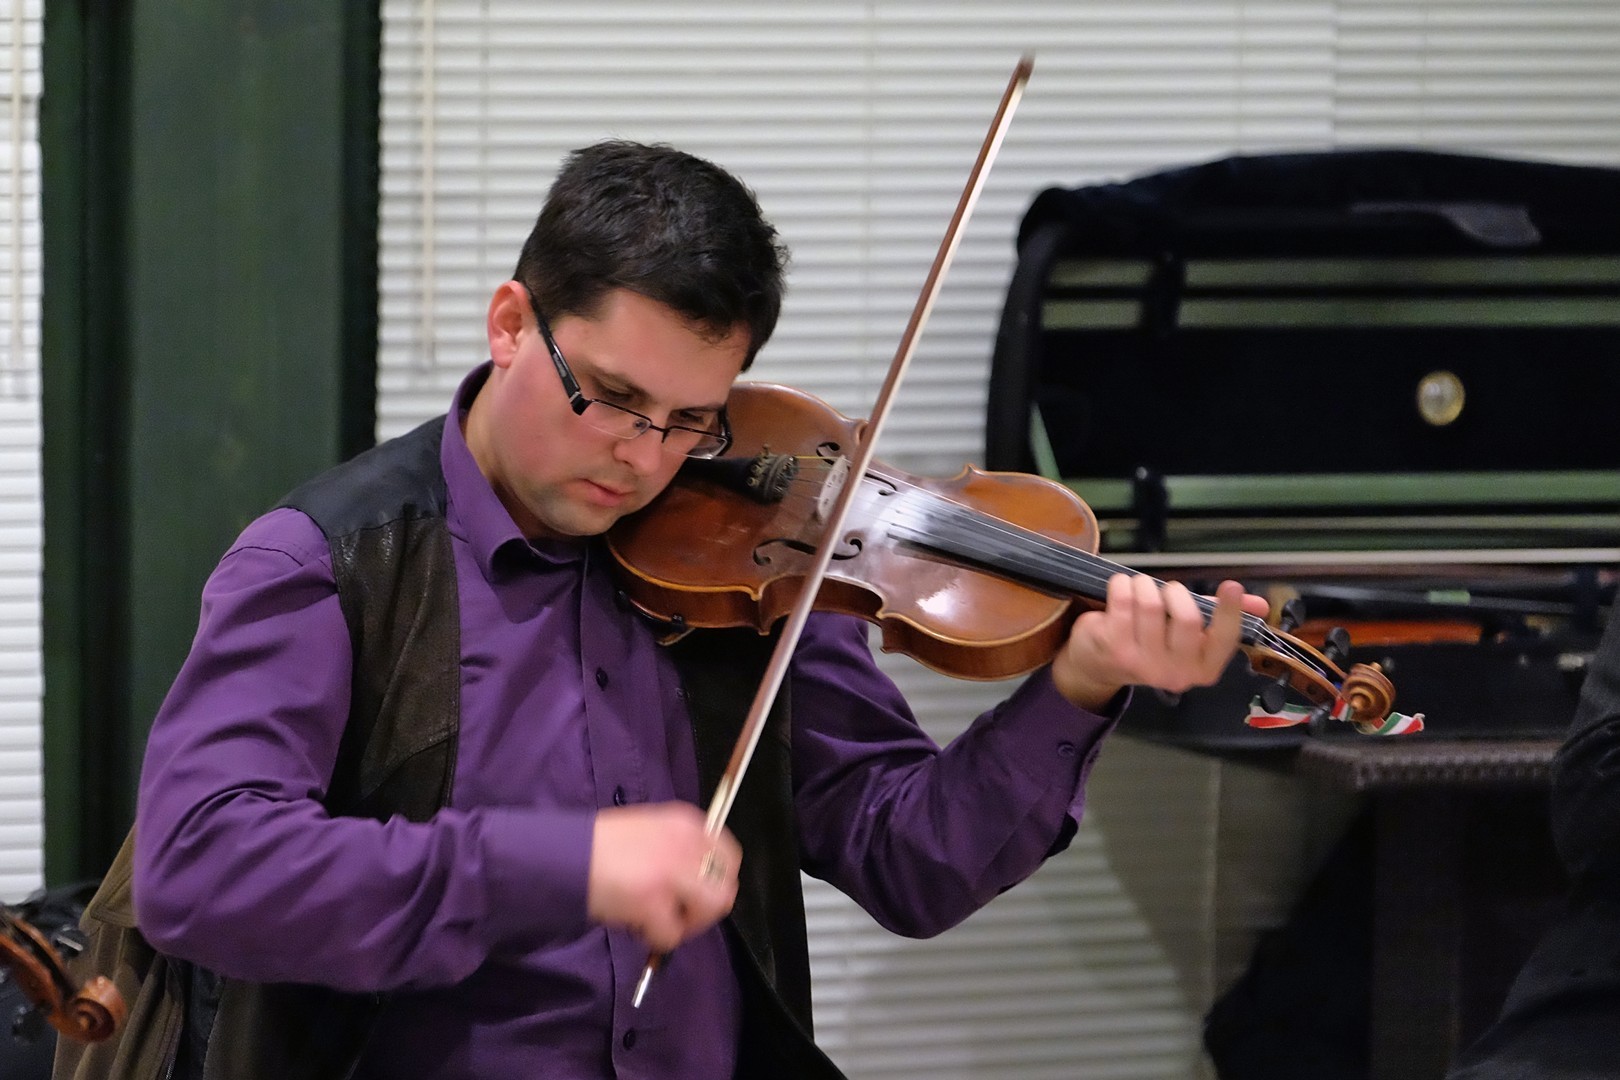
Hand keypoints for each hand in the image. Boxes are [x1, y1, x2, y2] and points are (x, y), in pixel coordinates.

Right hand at [587, 802, 742, 952]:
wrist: (564, 856)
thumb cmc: (601, 846)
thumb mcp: (651, 833)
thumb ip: (679, 851)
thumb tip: (698, 884)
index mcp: (688, 823)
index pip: (729, 856)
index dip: (718, 881)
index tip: (698, 895)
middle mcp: (688, 843)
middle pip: (725, 887)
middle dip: (706, 909)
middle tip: (679, 917)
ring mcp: (673, 871)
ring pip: (709, 909)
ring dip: (687, 923)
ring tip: (658, 921)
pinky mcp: (654, 900)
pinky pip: (671, 934)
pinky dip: (656, 938)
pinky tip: (635, 924)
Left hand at [1051, 575, 1268, 711]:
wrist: (1100, 664)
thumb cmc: (1153, 642)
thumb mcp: (1189, 635)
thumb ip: (1222, 617)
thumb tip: (1260, 603)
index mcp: (1203, 669)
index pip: (1224, 639)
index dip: (1230, 611)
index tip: (1232, 586)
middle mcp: (1176, 673)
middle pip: (1187, 617)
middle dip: (1176, 591)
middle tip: (1167, 590)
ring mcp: (1143, 663)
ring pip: (1152, 603)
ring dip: (1145, 585)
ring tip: (1139, 589)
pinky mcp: (1114, 647)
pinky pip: (1124, 599)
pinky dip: (1122, 585)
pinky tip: (1120, 590)